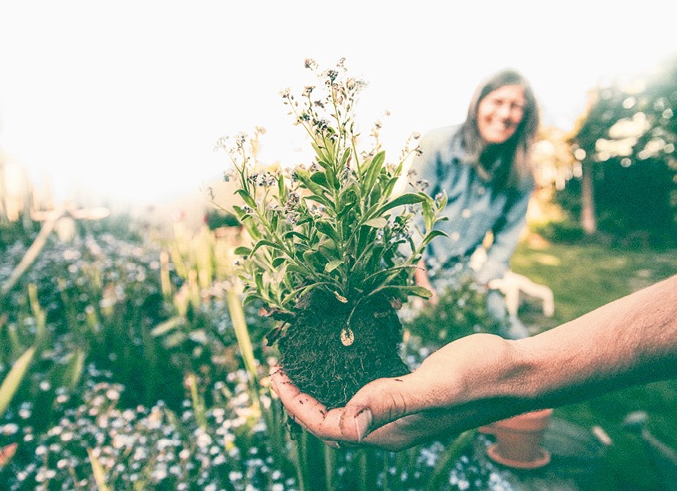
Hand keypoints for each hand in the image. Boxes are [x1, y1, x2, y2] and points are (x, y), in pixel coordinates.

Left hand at [270, 333, 515, 450]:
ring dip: (320, 390)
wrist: (516, 371)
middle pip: (332, 421)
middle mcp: (392, 428)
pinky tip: (341, 360)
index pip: (328, 427)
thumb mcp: (436, 385)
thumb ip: (392, 401)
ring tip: (301, 365)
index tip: (275, 374)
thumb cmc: (481, 376)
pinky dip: (345, 380)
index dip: (296, 404)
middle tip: (280, 367)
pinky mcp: (411, 395)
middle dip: (300, 399)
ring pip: (347, 408)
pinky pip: (367, 394)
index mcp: (391, 432)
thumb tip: (348, 422)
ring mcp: (402, 413)